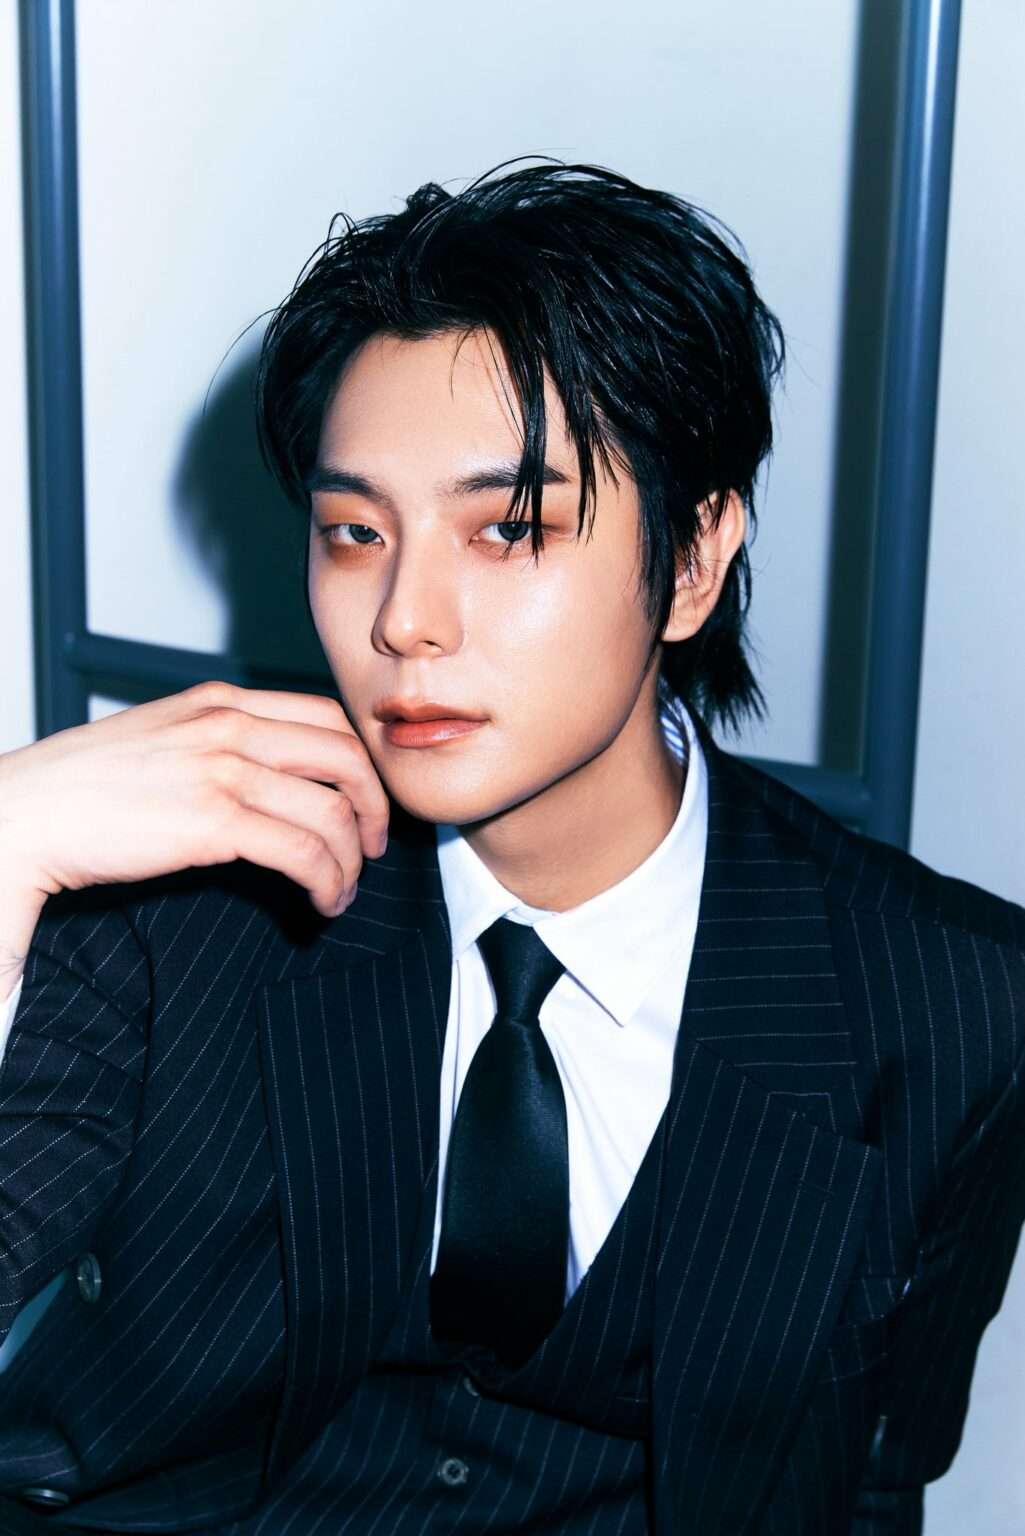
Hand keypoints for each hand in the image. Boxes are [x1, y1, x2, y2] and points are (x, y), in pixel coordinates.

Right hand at [0, 681, 389, 919]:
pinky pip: (305, 853)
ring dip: (351, 861)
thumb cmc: (86, 786)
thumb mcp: (163, 737)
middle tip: (372, 846)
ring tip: (341, 891)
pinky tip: (320, 901)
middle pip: (345, 758)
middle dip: (374, 808)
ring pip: (332, 813)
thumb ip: (218, 742)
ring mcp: (224, 771)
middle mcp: (230, 726)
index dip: (359, 764)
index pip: (326, 717)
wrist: (29, 811)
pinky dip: (327, 881)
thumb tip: (269, 777)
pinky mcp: (214, 822)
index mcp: (220, 701)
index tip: (363, 801)